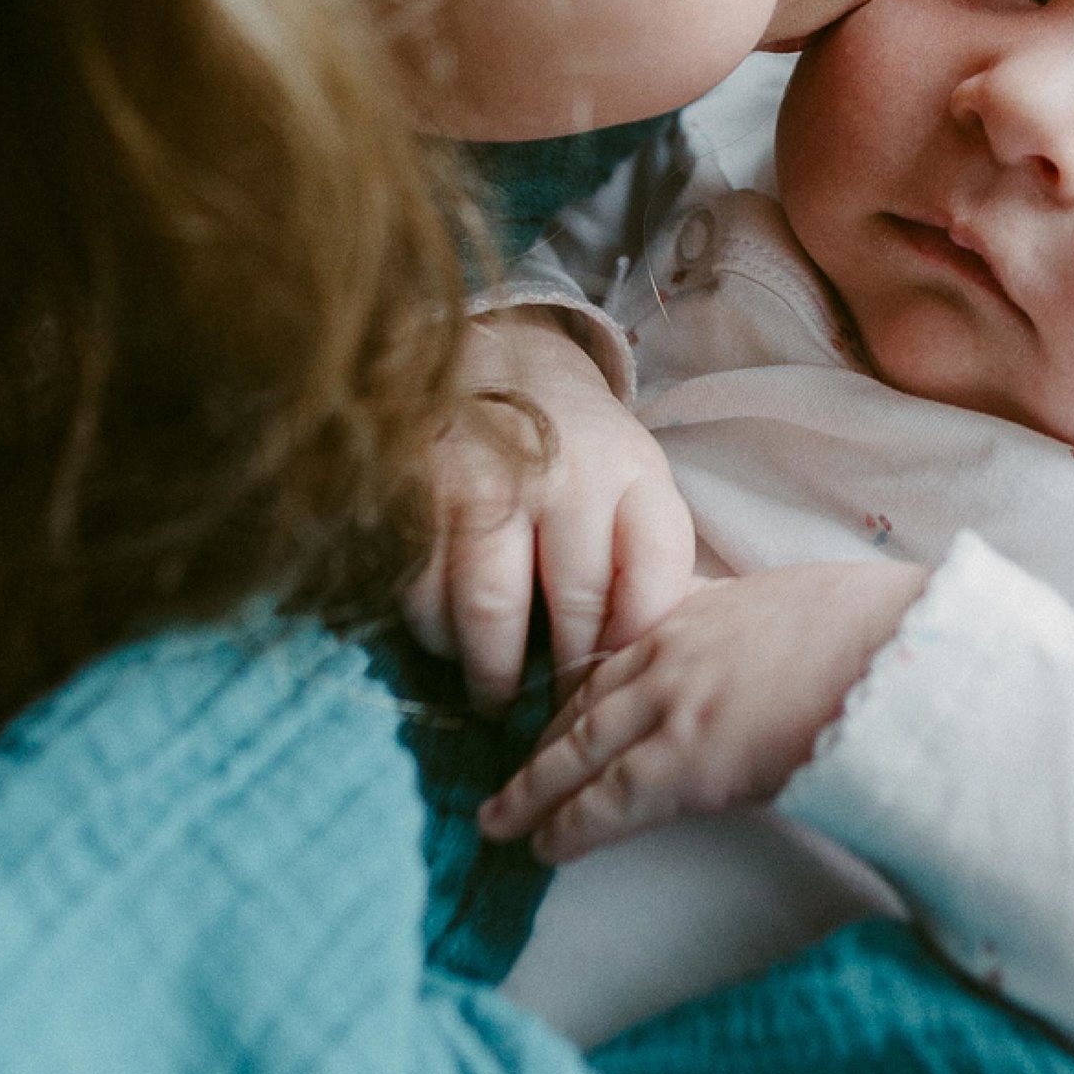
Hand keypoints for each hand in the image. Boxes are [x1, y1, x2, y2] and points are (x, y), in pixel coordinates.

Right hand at [404, 311, 696, 709]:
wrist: (501, 361)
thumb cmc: (582, 450)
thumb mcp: (638, 486)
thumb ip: (649, 562)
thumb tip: (646, 662)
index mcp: (631, 473)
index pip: (652, 580)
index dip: (636, 646)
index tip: (618, 680)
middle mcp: (562, 474)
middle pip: (573, 607)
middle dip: (567, 677)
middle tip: (558, 713)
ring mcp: (486, 481)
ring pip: (488, 612)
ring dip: (493, 672)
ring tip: (500, 696)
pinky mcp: (420, 493)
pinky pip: (423, 594)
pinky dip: (437, 635)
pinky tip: (453, 641)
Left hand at [478, 560, 928, 861]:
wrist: (898, 650)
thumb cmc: (879, 629)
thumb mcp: (805, 602)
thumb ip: (762, 627)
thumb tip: (773, 656)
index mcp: (706, 608)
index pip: (621, 652)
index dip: (582, 690)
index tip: (557, 712)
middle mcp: (673, 650)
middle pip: (586, 701)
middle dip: (545, 741)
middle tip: (509, 774)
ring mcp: (671, 705)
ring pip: (580, 751)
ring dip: (535, 788)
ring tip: (502, 818)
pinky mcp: (681, 762)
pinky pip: (605, 801)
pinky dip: (568, 825)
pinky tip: (545, 848)